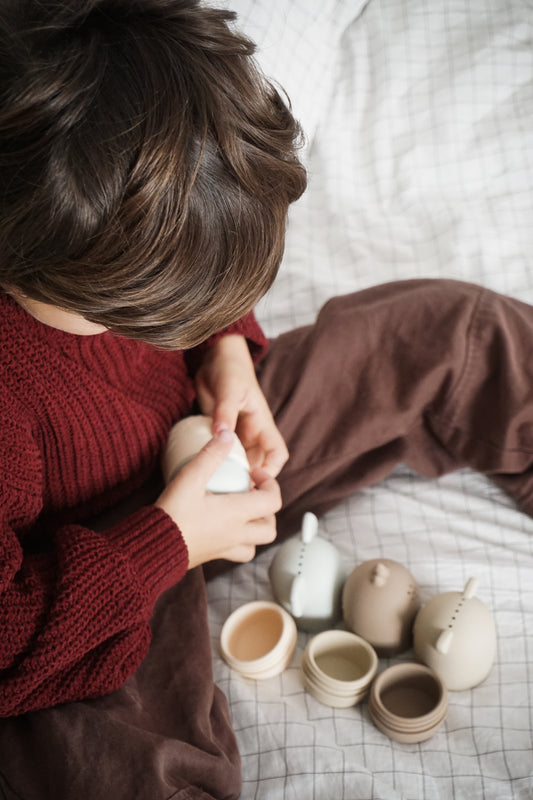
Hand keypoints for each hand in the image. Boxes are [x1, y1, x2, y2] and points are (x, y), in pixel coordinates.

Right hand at [155, 429, 281, 566]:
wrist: (150, 550)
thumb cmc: (172, 514)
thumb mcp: (190, 478)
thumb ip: (210, 455)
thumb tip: (227, 434)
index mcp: (236, 514)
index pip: (273, 501)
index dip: (269, 484)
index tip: (252, 474)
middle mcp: (236, 534)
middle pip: (270, 527)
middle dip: (267, 509)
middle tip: (252, 494)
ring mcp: (225, 548)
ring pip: (256, 544)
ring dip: (257, 528)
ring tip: (243, 512)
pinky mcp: (213, 556)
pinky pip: (238, 554)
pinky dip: (241, 543)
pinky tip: (226, 528)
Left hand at [195, 335, 288, 476]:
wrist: (214, 359)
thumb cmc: (230, 369)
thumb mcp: (229, 390)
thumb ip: (225, 412)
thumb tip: (221, 436)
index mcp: (262, 425)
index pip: (277, 454)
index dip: (271, 470)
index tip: (255, 480)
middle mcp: (251, 434)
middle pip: (256, 465)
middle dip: (246, 480)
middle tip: (228, 491)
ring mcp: (235, 435)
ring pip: (237, 462)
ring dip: (228, 474)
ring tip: (213, 486)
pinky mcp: (219, 434)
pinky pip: (220, 454)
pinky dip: (213, 463)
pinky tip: (200, 470)